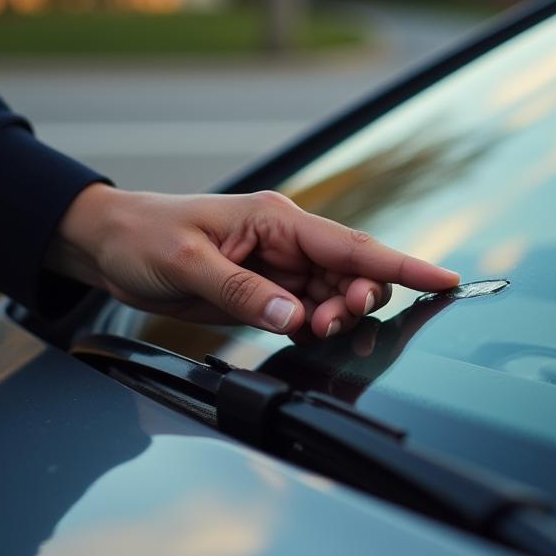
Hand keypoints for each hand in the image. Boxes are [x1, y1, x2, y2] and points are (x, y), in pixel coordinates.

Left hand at [47, 184, 458, 337]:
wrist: (109, 245)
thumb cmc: (145, 236)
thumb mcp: (189, 262)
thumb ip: (246, 293)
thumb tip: (296, 319)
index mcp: (280, 221)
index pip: (354, 245)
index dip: (403, 264)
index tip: (446, 280)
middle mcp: (289, 244)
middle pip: (355, 275)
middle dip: (360, 300)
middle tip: (333, 323)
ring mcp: (281, 271)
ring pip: (336, 298)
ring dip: (337, 318)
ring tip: (314, 330)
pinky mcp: (268, 295)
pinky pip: (309, 315)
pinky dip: (316, 329)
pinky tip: (307, 334)